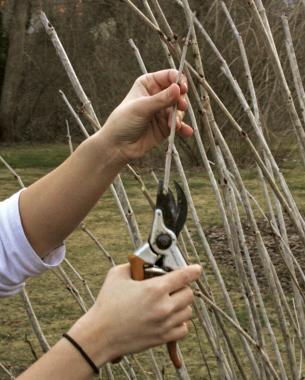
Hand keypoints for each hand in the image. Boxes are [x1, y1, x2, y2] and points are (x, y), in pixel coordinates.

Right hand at [69, 264, 201, 365]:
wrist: (100, 335)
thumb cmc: (107, 304)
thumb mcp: (117, 275)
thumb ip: (133, 265)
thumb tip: (141, 262)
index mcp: (155, 289)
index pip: (184, 276)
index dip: (193, 270)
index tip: (197, 269)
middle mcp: (164, 306)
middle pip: (189, 294)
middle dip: (182, 288)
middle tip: (171, 288)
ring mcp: (165, 324)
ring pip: (188, 311)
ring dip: (181, 305)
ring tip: (168, 303)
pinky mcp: (163, 338)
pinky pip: (184, 329)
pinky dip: (179, 322)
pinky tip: (168, 318)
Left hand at [101, 69, 192, 161]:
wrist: (118, 146)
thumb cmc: (123, 122)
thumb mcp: (141, 107)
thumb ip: (161, 99)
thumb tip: (178, 88)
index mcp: (148, 84)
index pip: (169, 76)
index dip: (178, 80)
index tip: (183, 89)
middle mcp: (157, 96)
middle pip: (178, 93)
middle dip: (180, 100)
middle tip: (180, 107)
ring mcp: (162, 112)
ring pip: (179, 110)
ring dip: (179, 117)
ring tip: (174, 125)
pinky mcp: (165, 127)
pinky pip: (179, 125)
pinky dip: (183, 128)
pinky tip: (186, 132)